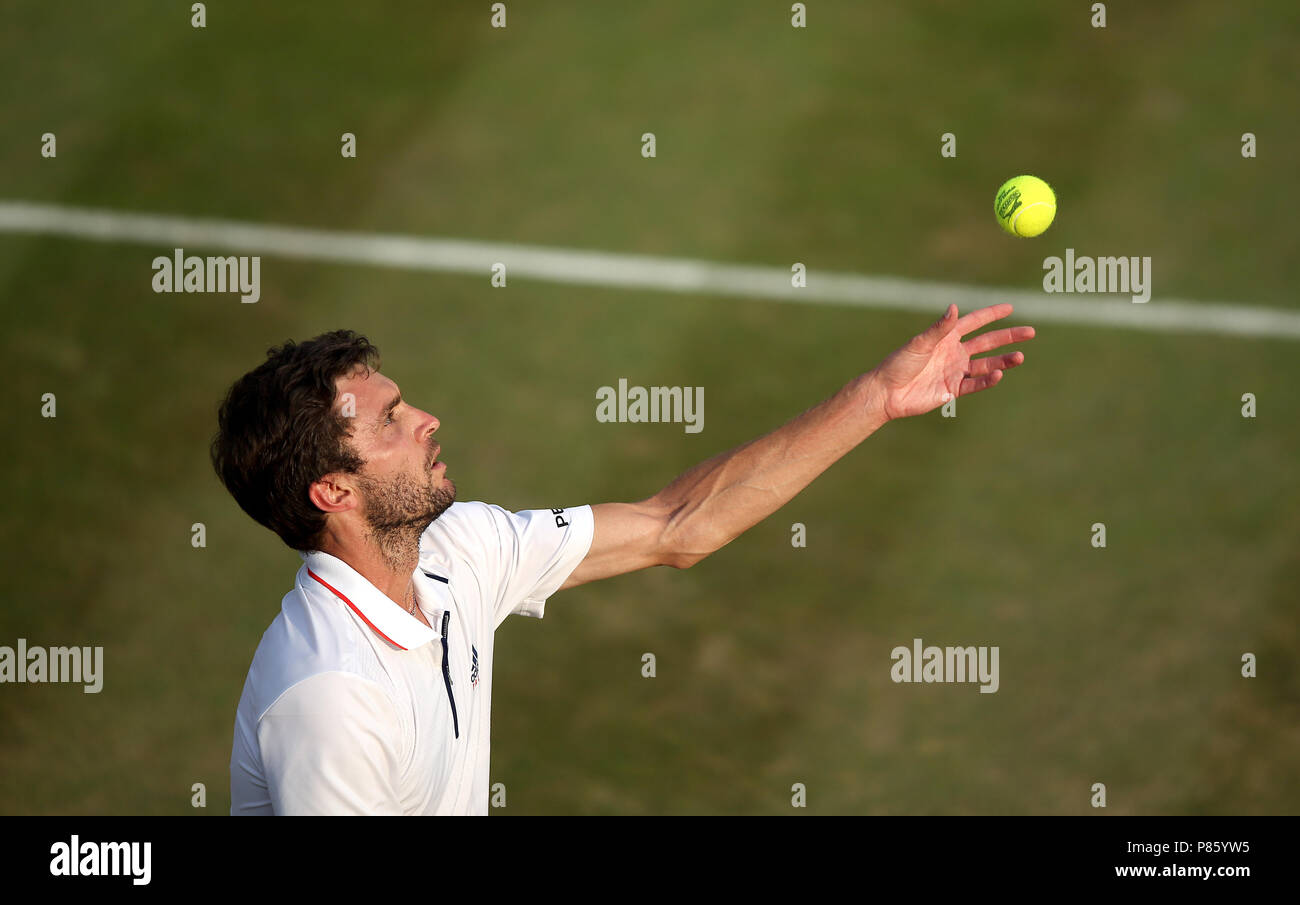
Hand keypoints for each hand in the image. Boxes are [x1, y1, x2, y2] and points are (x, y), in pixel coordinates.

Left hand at [867, 304, 1035, 421]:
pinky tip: (999, 375)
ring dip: (1003, 360)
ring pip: (986, 364)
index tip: (1010, 308)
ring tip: (1020, 357)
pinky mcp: (953, 389)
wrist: (887, 393)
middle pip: (987, 342)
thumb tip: (954, 306)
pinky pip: (975, 384)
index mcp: (946, 337)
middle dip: (1008, 337)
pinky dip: (988, 380)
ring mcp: (955, 371)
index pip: (974, 322)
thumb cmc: (899, 364)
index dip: (991, 315)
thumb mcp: (920, 343)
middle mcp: (954, 353)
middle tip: (1030, 332)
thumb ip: (940, 328)